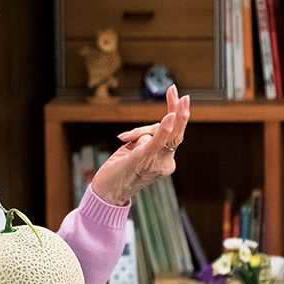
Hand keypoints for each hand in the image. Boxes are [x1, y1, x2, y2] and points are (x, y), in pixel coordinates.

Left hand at [90, 85, 189, 204]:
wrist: (106, 194)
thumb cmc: (118, 171)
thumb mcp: (132, 148)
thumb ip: (143, 138)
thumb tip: (147, 132)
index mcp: (164, 159)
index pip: (174, 133)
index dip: (176, 112)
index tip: (174, 92)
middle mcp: (165, 162)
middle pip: (172, 132)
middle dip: (177, 110)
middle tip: (174, 89)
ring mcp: (157, 163)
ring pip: (159, 133)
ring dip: (147, 128)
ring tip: (129, 134)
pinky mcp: (143, 160)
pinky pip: (157, 142)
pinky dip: (163, 129)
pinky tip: (170, 117)